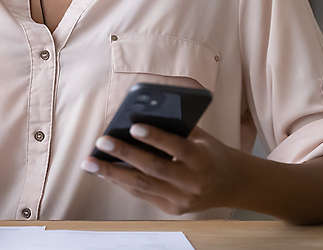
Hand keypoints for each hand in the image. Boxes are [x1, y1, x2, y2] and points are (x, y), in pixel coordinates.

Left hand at [81, 125, 247, 214]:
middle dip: (124, 155)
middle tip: (101, 141)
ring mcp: (182, 199)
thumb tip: (140, 114)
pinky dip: (122, 182)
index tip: (132, 126)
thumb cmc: (210, 151)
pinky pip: (143, 194)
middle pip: (153, 169)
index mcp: (202, 159)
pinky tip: (105, 171)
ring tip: (90, 162)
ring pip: (142, 186)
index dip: (154, 137)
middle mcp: (192, 182)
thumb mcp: (201, 137)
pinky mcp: (173, 209)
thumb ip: (176, 127)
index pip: (176, 147)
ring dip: (112, 174)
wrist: (233, 184)